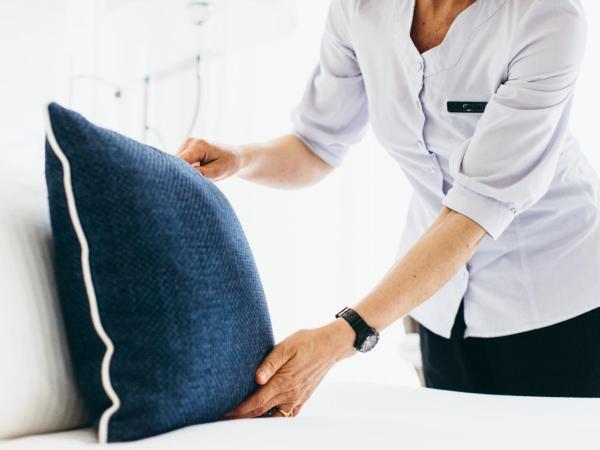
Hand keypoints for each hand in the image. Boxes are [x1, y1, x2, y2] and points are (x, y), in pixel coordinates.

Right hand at [177, 138, 242, 180]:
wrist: (235, 157)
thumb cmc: (229, 164)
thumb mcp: (217, 172)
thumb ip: (200, 173)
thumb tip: (183, 176)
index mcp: (198, 145)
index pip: (179, 161)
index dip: (178, 173)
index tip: (181, 185)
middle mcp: (190, 142)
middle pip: (176, 162)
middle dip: (181, 174)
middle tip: (190, 185)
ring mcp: (187, 144)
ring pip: (176, 164)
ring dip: (184, 173)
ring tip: (198, 178)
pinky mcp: (186, 150)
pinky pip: (179, 163)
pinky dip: (185, 171)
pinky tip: (195, 174)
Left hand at [224, 319, 355, 418]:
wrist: (331, 346)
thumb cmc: (307, 342)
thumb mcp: (286, 346)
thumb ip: (270, 363)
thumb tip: (256, 379)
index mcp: (284, 381)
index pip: (256, 402)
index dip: (239, 409)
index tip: (225, 412)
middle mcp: (290, 394)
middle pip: (261, 412)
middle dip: (243, 416)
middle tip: (226, 416)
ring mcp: (297, 399)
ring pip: (274, 417)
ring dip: (258, 418)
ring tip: (242, 417)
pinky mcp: (303, 398)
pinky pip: (287, 416)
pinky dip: (274, 419)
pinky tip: (266, 414)